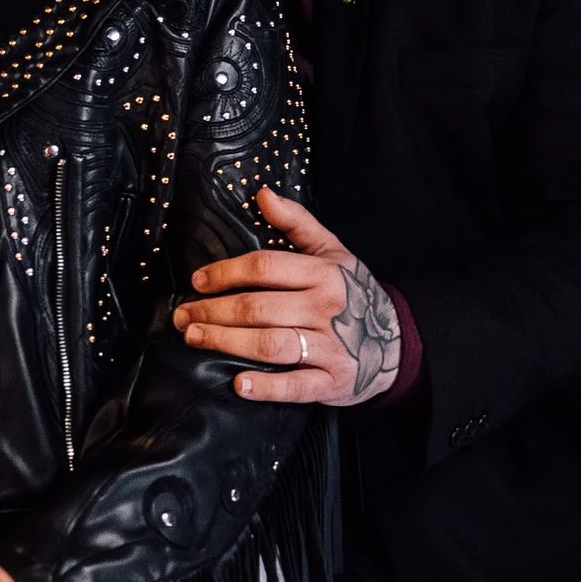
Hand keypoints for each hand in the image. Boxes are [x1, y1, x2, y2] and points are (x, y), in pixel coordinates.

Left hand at [171, 186, 405, 405]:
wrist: (397, 341)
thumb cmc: (354, 294)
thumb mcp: (333, 253)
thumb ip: (297, 223)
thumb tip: (262, 194)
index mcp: (324, 274)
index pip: (265, 267)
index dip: (225, 274)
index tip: (198, 282)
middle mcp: (326, 309)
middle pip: (258, 308)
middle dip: (213, 312)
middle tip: (183, 317)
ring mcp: (330, 347)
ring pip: (269, 344)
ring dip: (227, 342)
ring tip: (195, 339)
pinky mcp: (331, 382)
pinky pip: (295, 385)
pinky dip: (266, 387)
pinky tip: (239, 385)